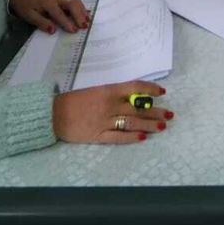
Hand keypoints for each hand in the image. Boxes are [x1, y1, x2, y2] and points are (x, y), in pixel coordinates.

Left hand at [9, 0, 88, 33]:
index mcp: (47, 2)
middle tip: (84, 26)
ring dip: (82, 11)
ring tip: (87, 22)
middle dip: (79, 15)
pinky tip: (86, 15)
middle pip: (72, 3)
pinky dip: (82, 8)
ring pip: (75, 1)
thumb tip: (52, 30)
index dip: (67, 23)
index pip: (59, 13)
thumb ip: (41, 23)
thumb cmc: (27, 7)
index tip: (73, 31)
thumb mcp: (30, 16)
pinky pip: (75, 1)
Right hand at [52, 80, 171, 144]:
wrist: (52, 114)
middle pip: (138, 108)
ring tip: (163, 126)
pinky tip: (143, 137)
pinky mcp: (99, 135)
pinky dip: (132, 137)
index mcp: (108, 91)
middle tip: (170, 114)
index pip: (135, 87)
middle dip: (156, 111)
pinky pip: (119, 137)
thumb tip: (134, 97)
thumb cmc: (73, 101)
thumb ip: (113, 94)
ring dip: (149, 125)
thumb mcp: (95, 91)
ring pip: (132, 122)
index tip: (162, 92)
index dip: (150, 89)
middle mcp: (109, 105)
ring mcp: (105, 121)